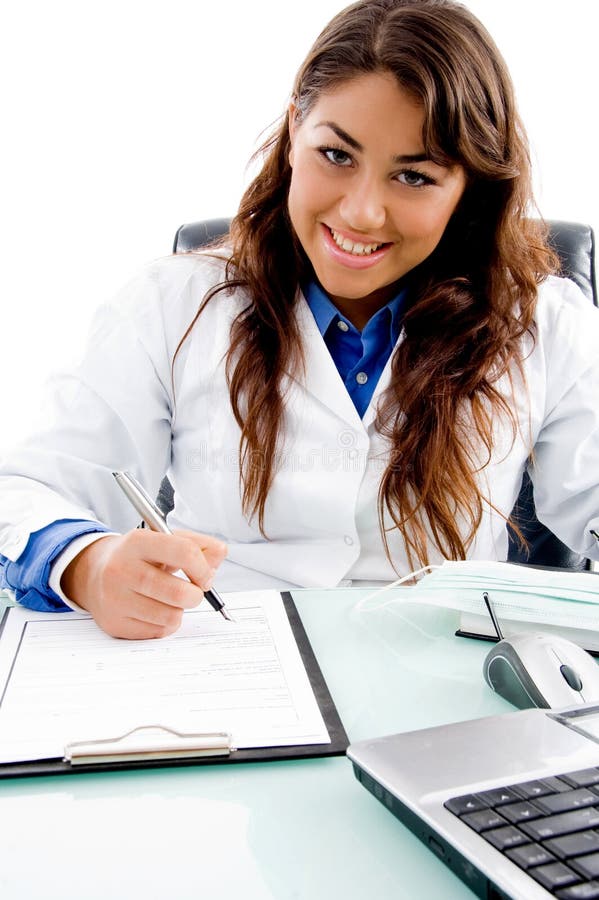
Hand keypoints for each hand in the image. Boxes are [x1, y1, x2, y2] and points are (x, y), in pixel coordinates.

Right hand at [61, 529, 227, 639]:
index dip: (203, 568)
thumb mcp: (164, 541)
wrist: (94, 574)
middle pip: (179, 592)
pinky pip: (158, 631)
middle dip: (195, 595)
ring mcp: (115, 599)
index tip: (205, 576)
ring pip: (171, 616)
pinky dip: (164, 623)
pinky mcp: (115, 624)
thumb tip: (220, 554)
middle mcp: (122, 569)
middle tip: (191, 592)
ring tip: (168, 599)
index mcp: (137, 542)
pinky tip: (154, 610)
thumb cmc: (138, 557)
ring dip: (179, 610)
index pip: (184, 552)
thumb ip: (197, 544)